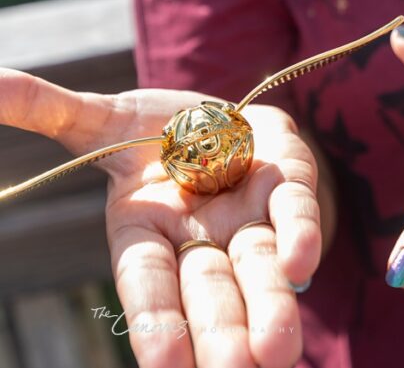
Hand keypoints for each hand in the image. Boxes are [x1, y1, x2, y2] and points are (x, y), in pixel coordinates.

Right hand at [0, 69, 320, 367]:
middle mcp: (199, 237)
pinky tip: (304, 265)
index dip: (155, 323)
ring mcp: (247, 215)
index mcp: (143, 232)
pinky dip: (301, 235)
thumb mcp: (99, 121)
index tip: (164, 366)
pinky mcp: (286, 185)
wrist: (221, 114)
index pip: (147, 284)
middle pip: (209, 290)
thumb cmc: (152, 133)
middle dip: (220, 330)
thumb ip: (50, 111)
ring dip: (271, 305)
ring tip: (278, 352)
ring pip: (258, 266)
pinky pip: (295, 211)